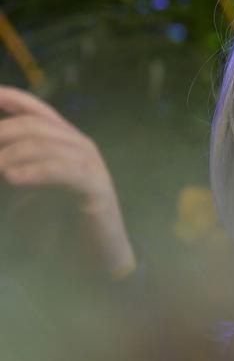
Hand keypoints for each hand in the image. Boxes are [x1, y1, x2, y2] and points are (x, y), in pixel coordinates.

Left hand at [0, 85, 136, 277]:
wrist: (93, 262)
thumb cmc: (56, 229)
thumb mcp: (26, 192)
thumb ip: (11, 169)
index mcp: (63, 142)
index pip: (35, 108)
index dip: (9, 98)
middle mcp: (79, 146)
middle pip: (35, 124)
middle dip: (2, 132)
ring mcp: (91, 165)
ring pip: (48, 144)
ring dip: (12, 153)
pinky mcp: (97, 188)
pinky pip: (65, 171)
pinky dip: (36, 171)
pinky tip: (14, 177)